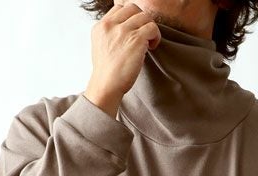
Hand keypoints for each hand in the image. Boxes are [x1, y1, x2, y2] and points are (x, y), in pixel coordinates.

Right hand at [84, 2, 160, 117]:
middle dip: (142, 20)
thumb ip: (111, 35)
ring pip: (145, 16)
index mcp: (101, 26)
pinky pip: (152, 27)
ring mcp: (124, 31)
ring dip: (150, 29)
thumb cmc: (107, 73)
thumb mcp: (101, 47)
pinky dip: (156, 36)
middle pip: (133, 8)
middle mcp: (111, 25)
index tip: (135, 30)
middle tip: (144, 36)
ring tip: (149, 44)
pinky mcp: (136, 39)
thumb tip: (126, 32)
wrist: (107, 85)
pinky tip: (152, 48)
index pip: (119, 8)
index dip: (131, 18)